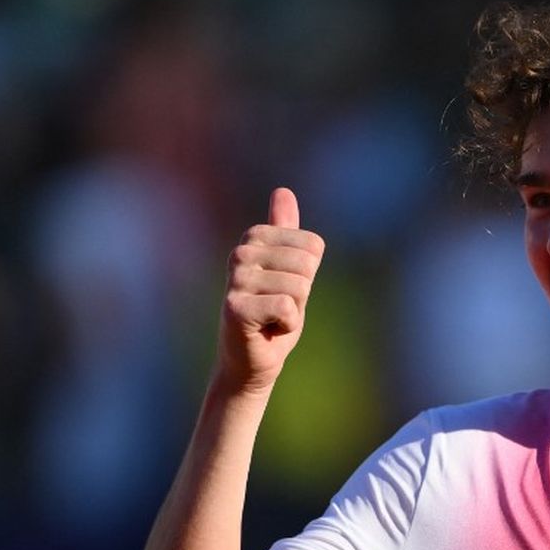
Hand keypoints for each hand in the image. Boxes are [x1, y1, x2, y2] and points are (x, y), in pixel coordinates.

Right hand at [215, 188, 324, 393]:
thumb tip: (282, 190)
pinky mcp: (235, 307)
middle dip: (303, 294)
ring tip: (272, 319)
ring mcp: (235, 279)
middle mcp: (241, 253)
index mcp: (255, 237)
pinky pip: (287, 308)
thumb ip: (287, 231)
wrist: (252, 359)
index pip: (313, 246)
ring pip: (299, 287)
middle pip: (307, 265)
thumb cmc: (273, 313)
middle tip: (279, 307)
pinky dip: (286, 326)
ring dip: (294, 312)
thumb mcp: (289, 269)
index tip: (286, 289)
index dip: (309, 275)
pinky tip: (267, 330)